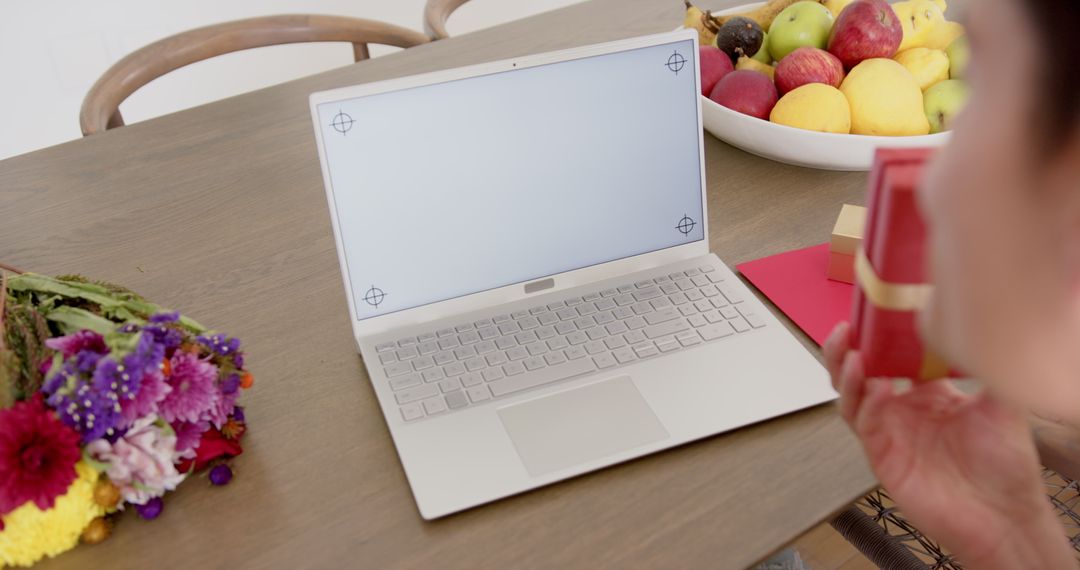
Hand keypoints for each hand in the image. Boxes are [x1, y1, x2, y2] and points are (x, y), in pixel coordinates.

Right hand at [824, 323, 1075, 568]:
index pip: (894, 355)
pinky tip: (874, 386)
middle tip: (846, 328)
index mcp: (929, 393)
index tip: (877, 310)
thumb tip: (980, 328)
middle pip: (860, 371)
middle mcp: (903, 409)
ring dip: (845, 372)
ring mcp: (889, 431)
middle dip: (846, 348)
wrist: (1001, 515)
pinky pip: (862, 423)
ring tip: (849, 351)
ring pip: (850, 394)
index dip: (881, 334)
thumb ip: (986, 367)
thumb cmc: (1005, 467)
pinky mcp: (880, 454)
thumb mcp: (1003, 404)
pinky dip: (863, 402)